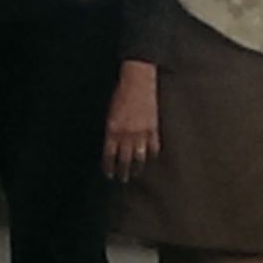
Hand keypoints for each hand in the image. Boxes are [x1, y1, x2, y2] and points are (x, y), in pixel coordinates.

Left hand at [103, 61, 161, 182]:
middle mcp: (127, 134)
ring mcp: (142, 132)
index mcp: (113, 130)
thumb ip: (111, 131)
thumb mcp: (110, 114)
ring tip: (135, 174)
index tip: (109, 174)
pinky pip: (153, 146)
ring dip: (137, 167)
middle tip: (122, 179)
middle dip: (122, 171)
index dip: (109, 166)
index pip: (109, 155)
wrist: (138, 82)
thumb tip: (111, 147)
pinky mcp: (154, 128)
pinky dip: (151, 153)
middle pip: (124, 159)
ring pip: (139, 156)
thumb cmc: (120, 95)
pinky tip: (149, 158)